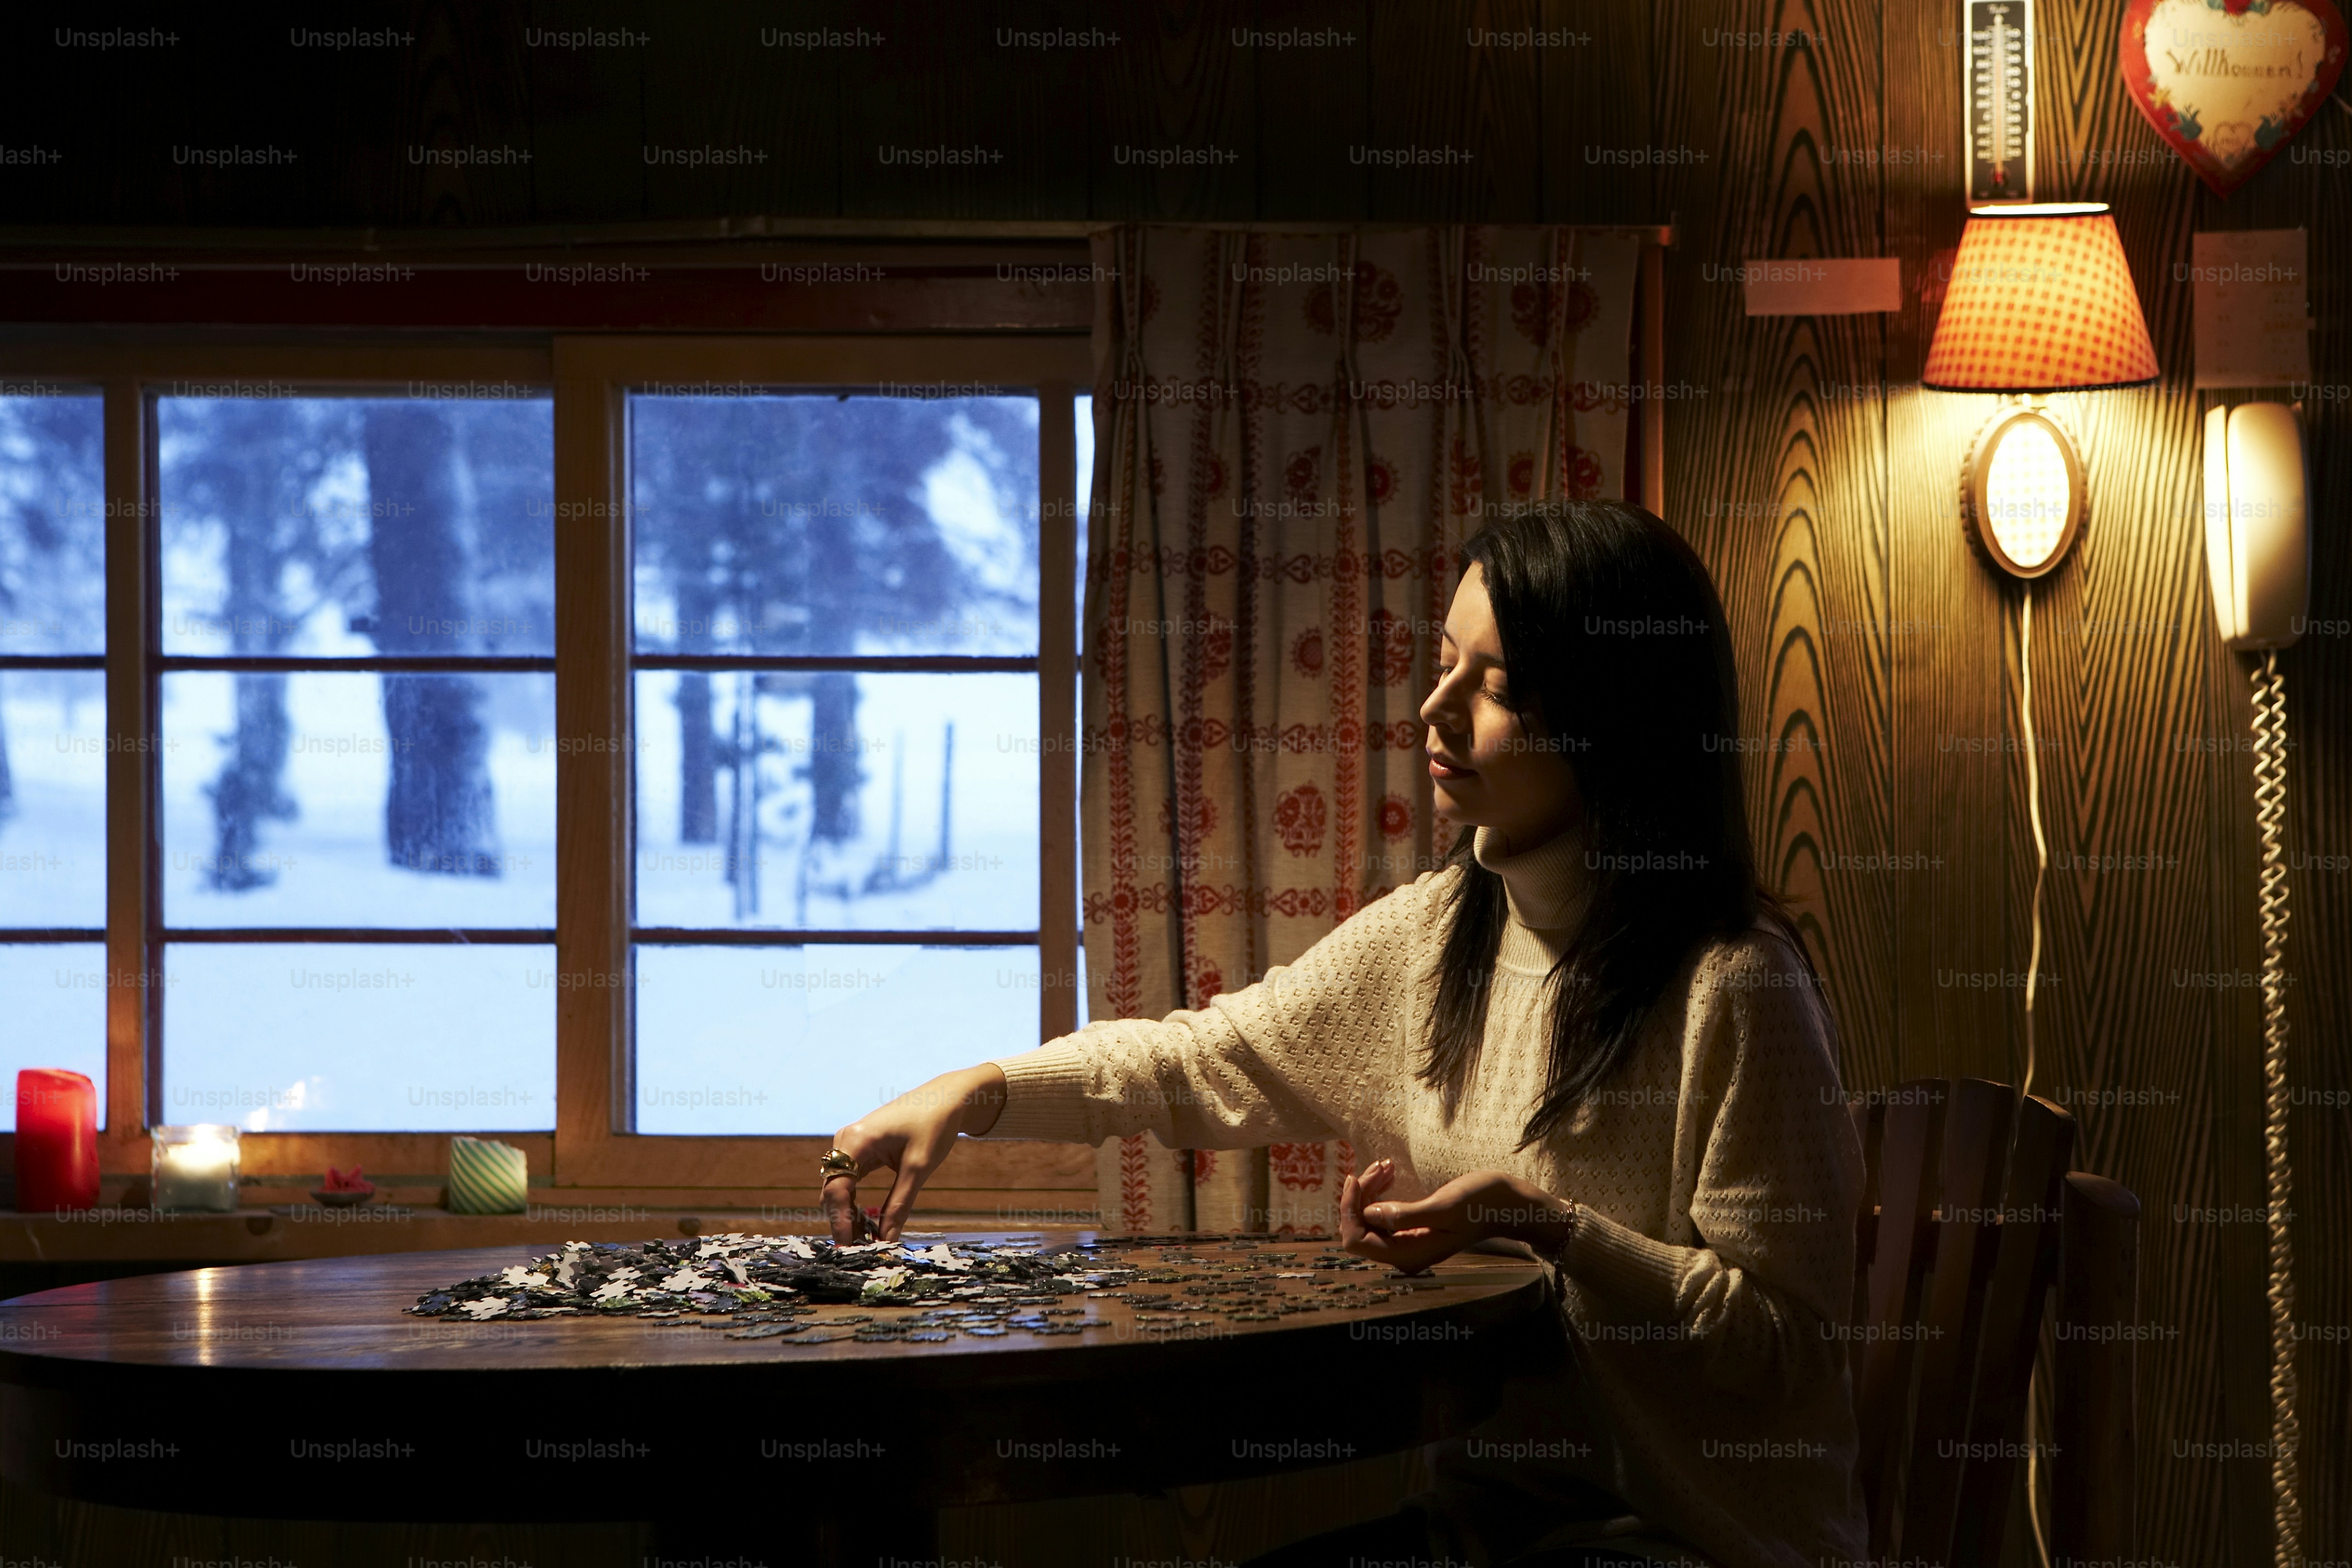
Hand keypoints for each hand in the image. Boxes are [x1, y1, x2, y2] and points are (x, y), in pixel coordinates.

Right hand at [820, 1064, 1006, 1242]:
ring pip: (838, 1187)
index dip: (840, 1221)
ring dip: (848, 1214)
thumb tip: (886, 1240)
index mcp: (856, 1140)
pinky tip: (868, 1222)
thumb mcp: (918, 1168)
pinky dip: (855, 1202)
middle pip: (832, 1190)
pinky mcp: (859, 1149)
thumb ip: (899, 1205)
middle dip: (842, 1221)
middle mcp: (845, 1140)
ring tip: (865, 1241)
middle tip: (860, 1250)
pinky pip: (849, 1180)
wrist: (946, 1097)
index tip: (850, 1247)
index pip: (836, 1188)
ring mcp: (850, 1143)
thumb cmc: (934, 1125)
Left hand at [1339, 1161, 1568, 1274]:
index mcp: (1408, 1255)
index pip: (1355, 1241)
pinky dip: (1380, 1190)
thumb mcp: (1443, 1207)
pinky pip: (1382, 1212)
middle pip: (1359, 1227)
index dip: (1348, 1210)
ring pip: (1369, 1217)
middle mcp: (1403, 1254)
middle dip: (1361, 1195)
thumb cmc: (1479, 1204)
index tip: (1354, 1178)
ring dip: (1370, 1189)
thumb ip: (1405, 1215)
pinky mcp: (1411, 1228)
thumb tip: (1369, 1214)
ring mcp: (1406, 1242)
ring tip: (1386, 1165)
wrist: (1505, 1203)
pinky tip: (1389, 1171)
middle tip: (1380, 1166)